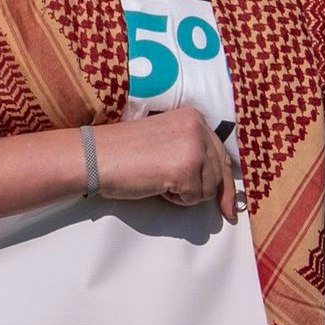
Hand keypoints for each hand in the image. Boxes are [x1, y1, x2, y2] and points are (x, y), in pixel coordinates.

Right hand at [89, 107, 238, 212]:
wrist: (95, 156)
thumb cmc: (123, 153)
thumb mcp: (166, 141)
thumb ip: (192, 151)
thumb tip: (221, 185)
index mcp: (194, 117)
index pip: (221, 155)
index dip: (226, 185)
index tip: (229, 207)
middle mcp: (199, 127)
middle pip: (220, 174)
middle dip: (201, 190)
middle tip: (176, 192)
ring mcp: (194, 147)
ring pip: (208, 189)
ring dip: (185, 193)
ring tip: (158, 179)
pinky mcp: (186, 169)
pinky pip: (194, 198)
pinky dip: (175, 199)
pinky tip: (156, 185)